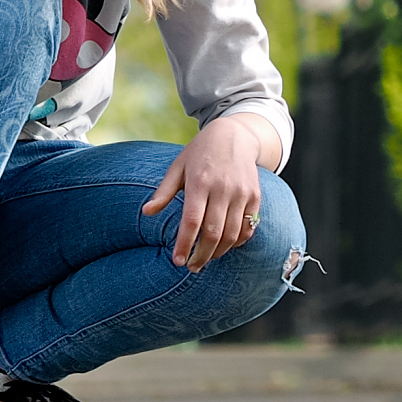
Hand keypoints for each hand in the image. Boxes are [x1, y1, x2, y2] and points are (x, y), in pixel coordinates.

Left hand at [141, 115, 266, 271]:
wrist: (235, 134)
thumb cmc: (200, 153)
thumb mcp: (178, 166)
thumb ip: (164, 191)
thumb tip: (146, 212)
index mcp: (200, 181)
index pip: (192, 220)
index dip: (184, 244)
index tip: (177, 261)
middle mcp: (223, 188)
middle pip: (213, 232)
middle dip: (201, 255)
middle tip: (191, 267)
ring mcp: (242, 193)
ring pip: (232, 234)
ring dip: (218, 252)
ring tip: (205, 259)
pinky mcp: (255, 196)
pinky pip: (248, 227)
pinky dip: (237, 242)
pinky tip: (224, 246)